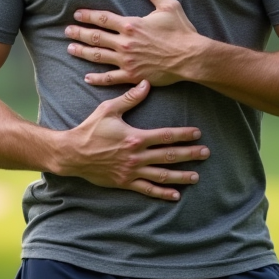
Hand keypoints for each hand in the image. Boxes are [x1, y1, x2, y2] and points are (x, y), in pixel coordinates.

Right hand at [56, 80, 208, 200]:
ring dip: (180, 176)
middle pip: (168, 156)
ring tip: (196, 177)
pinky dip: (162, 193)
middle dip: (189, 155)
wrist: (72, 153)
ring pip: (161, 175)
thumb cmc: (90, 129)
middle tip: (206, 154)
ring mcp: (131, 171)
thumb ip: (129, 98)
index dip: (184, 135)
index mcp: (135, 137)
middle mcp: (136, 156)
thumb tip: (146, 84)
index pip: (166, 136)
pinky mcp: (125, 182)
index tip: (198, 134)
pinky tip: (175, 195)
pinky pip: (147, 189)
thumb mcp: (108, 109)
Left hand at [66, 0, 203, 86]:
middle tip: (67, 31)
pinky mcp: (133, 76)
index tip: (77, 15)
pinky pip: (111, 78)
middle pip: (96, 37)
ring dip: (82, 52)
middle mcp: (125, 43)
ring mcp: (127, 61)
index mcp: (131, 25)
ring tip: (70, 49)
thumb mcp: (168, 5)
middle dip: (79, 33)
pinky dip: (98, 78)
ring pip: (98, 56)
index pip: (103, 19)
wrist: (191, 57)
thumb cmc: (181, 31)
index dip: (88, 16)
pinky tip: (87, 77)